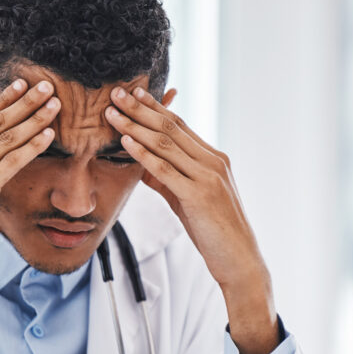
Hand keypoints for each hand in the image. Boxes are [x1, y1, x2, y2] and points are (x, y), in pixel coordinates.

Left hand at [105, 86, 280, 353]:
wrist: (239, 260)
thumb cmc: (214, 233)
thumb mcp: (188, 202)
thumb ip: (168, 182)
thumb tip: (142, 168)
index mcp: (214, 159)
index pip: (180, 126)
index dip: (155, 108)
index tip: (134, 94)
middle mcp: (213, 161)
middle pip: (171, 128)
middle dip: (141, 109)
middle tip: (117, 93)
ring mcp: (208, 177)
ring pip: (166, 144)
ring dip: (136, 126)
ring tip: (113, 113)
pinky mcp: (199, 195)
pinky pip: (166, 170)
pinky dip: (144, 154)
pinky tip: (126, 142)